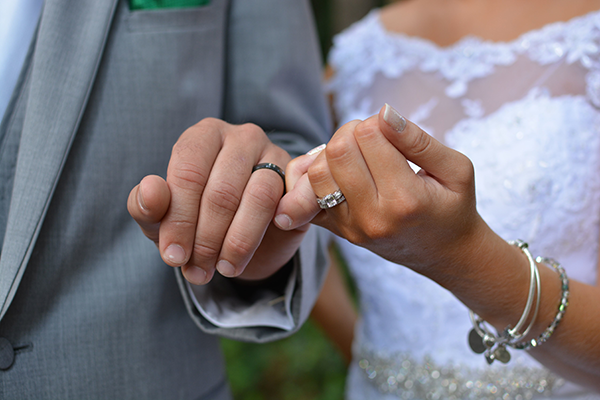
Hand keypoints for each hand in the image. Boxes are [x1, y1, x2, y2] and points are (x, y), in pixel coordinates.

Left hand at [128, 118, 308, 284]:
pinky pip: (297, 200)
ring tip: (225, 268)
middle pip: (222, 190)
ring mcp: (276, 154)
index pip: (188, 172)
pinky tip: (264, 243)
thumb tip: (150, 192)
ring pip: (259, 197)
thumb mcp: (163, 219)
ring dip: (239, 241)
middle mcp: (242, 137)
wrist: (244, 239)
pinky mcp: (302, 180)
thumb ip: (147, 206)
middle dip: (206, 238)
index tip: (173, 257)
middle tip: (197, 272)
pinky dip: (281, 225)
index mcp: (203, 136)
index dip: (179, 219)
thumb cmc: (197, 219)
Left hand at [277, 104, 486, 273]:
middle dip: (351, 132)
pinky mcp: (337, 232)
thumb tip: (383, 112)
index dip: (377, 122)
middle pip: (337, 151)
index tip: (391, 132)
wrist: (445, 254)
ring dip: (332, 153)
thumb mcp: (456, 169)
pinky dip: (313, 176)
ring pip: (316, 172)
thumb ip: (419, 140)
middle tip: (371, 139)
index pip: (368, 136)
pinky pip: (305, 196)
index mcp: (404, 200)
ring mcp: (350, 228)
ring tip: (357, 155)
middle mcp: (372, 217)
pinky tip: (338, 172)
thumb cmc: (454, 206)